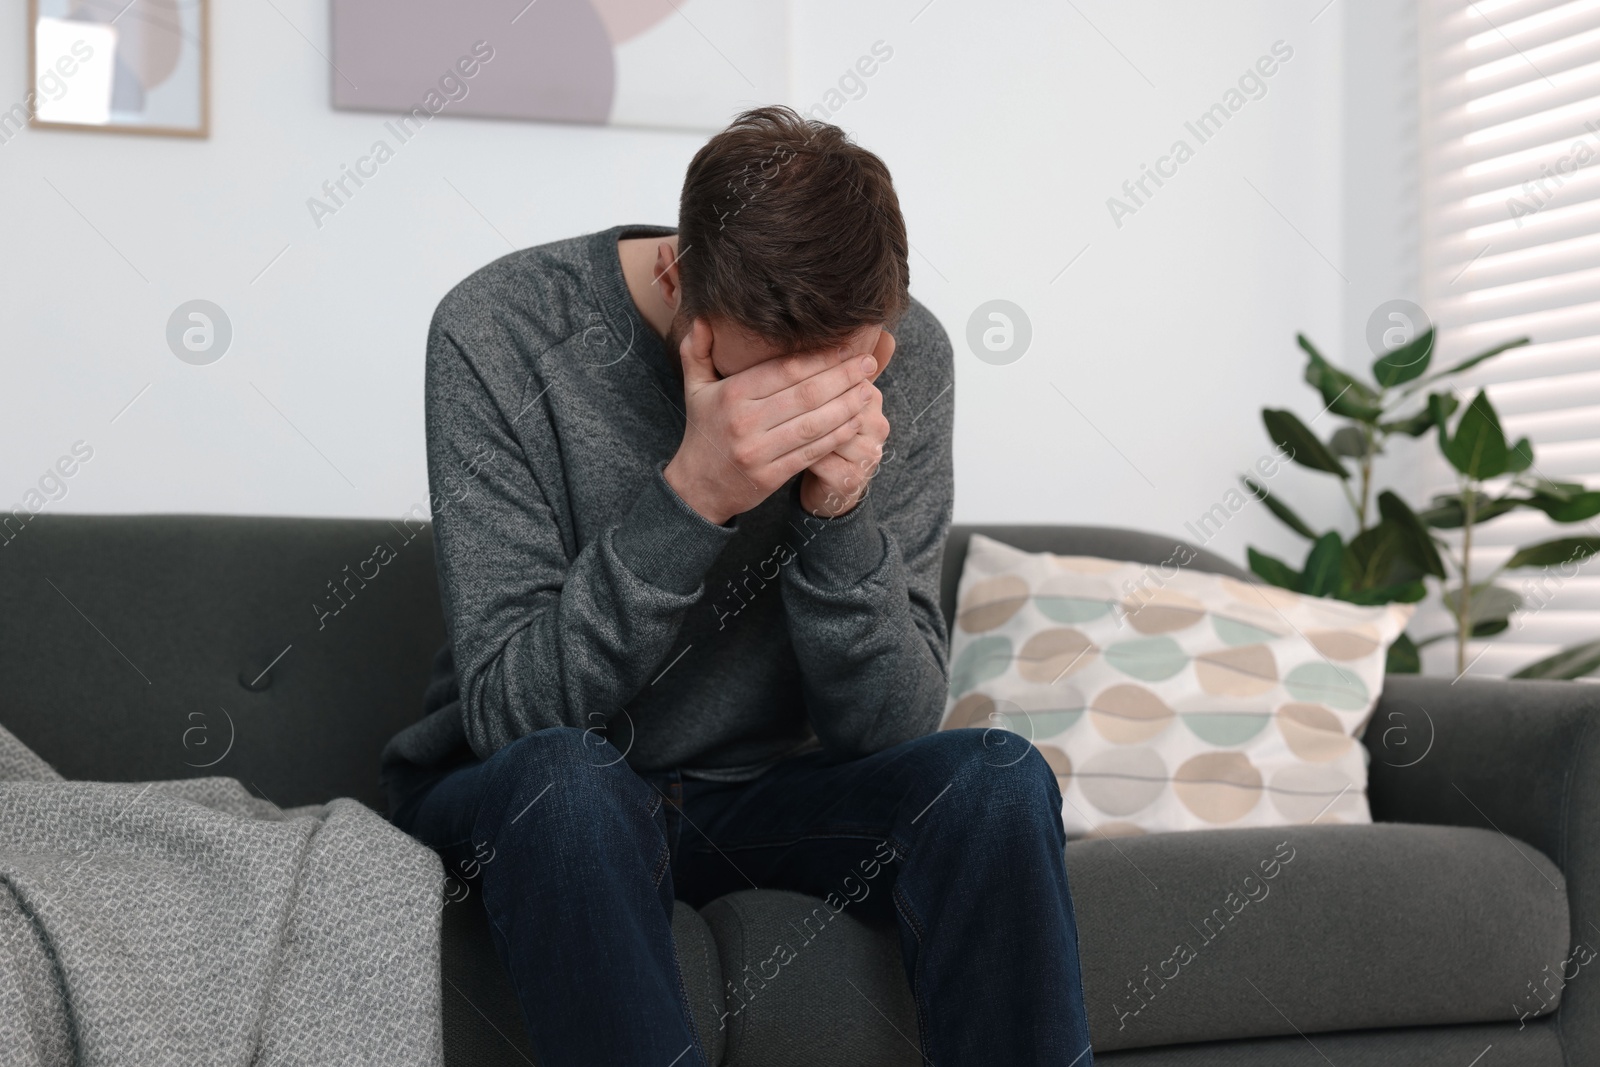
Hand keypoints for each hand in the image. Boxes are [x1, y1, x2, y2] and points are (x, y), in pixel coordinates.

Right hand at [663, 319, 878, 525]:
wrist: (697, 487)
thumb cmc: (703, 430)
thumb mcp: (694, 388)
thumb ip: (696, 350)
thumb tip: (702, 318)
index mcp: (731, 394)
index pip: (785, 370)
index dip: (820, 358)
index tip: (845, 347)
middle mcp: (745, 422)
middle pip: (805, 394)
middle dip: (842, 377)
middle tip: (867, 364)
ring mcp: (759, 451)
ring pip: (814, 423)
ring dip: (847, 406)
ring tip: (868, 390)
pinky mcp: (771, 475)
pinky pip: (812, 452)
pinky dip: (837, 436)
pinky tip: (855, 422)